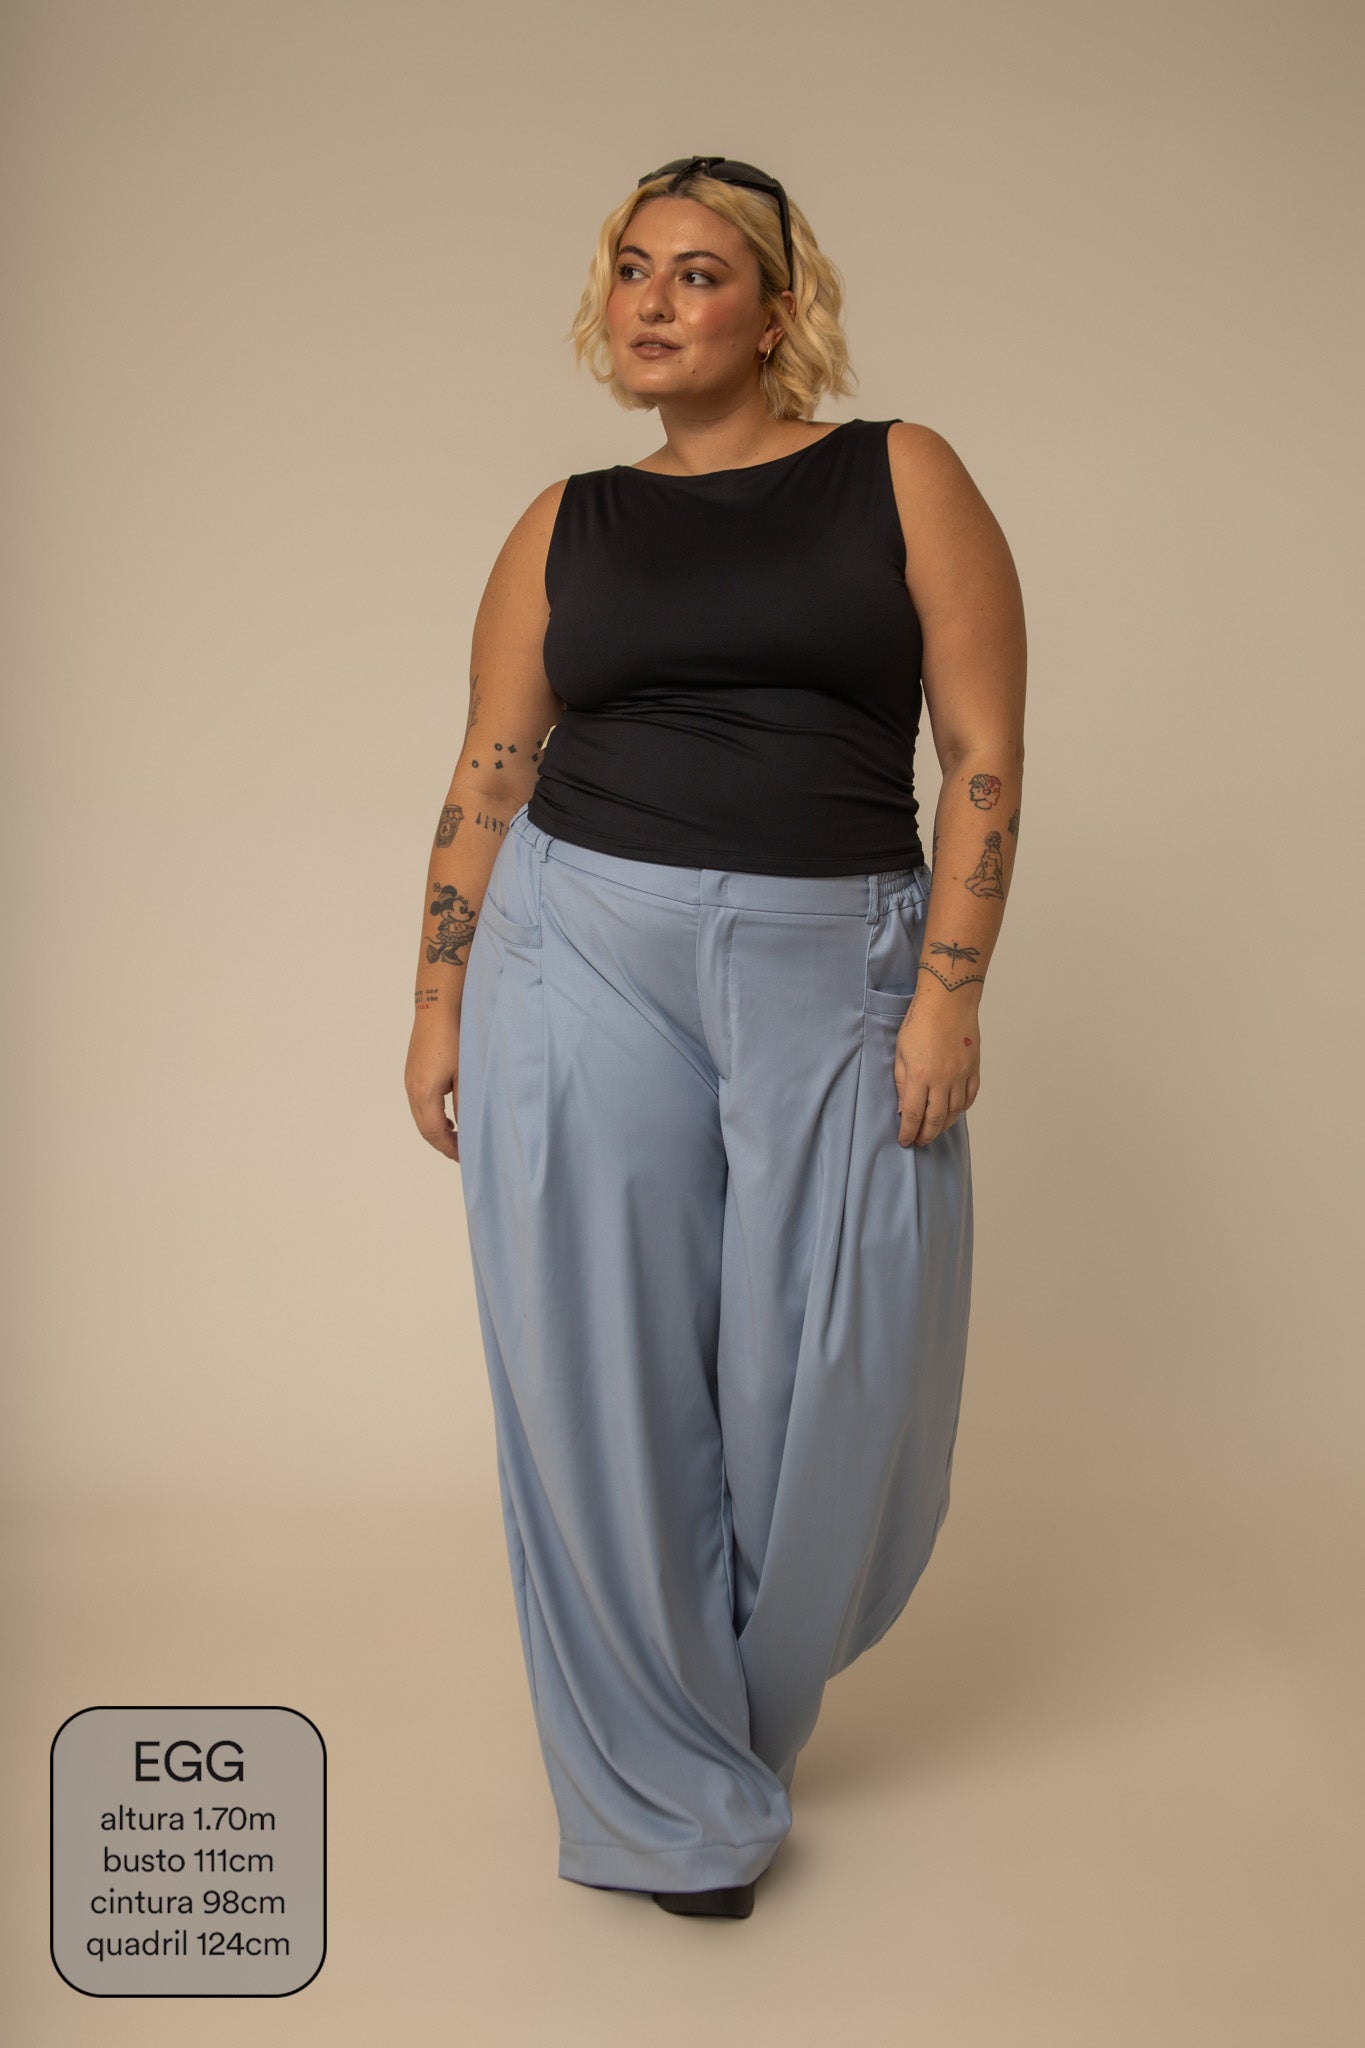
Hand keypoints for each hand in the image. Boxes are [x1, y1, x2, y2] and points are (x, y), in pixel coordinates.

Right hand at [405, 1016, 460, 1161]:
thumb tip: (468, 1127)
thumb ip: (466, 1103)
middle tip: (462, 1154)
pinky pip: (419, 1103)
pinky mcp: (412, 1071)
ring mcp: (410, 1079)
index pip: (435, 1132)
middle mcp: (412, 1089)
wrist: (438, 1005)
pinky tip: (448, 1116)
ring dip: (437, 1130)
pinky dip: (432, 1116)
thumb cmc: (456, 1037)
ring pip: (420, 1116)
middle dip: (442, 1144)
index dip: (450, 1148)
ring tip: (457, 1138)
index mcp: (424, 1092)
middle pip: (424, 1128)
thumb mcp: (466, 1074)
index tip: (465, 1158)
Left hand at [892, 998, 979, 1147]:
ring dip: (944, 1125)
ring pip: (955, 1112)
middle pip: (936, 1119)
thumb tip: (904, 1110)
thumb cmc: (919, 1022)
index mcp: (920, 1075)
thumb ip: (902, 1083)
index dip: (909, 1133)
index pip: (914, 1115)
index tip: (905, 1141)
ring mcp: (961, 1075)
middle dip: (926, 1136)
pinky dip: (962, 1109)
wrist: (949, 1001)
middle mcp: (943, 1079)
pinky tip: (953, 1113)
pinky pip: (970, 1097)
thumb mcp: (900, 1052)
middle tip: (919, 1142)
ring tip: (934, 1130)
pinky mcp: (974, 1069)